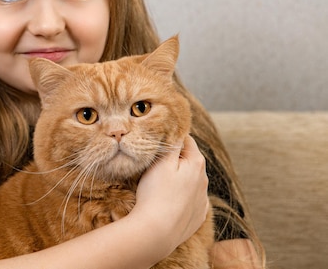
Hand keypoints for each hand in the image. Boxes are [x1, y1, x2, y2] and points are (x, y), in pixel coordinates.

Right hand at [132, 135, 209, 256]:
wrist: (157, 231)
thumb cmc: (156, 193)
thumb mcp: (161, 162)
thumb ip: (171, 143)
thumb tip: (177, 128)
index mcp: (196, 163)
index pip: (186, 139)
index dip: (172, 136)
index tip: (158, 137)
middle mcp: (204, 179)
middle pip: (189, 160)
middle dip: (175, 157)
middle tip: (156, 159)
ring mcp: (202, 199)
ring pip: (191, 180)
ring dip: (179, 177)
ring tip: (160, 182)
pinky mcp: (198, 215)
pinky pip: (190, 199)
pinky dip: (181, 196)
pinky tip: (169, 199)